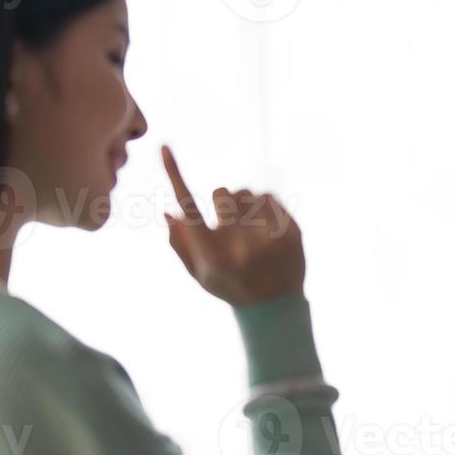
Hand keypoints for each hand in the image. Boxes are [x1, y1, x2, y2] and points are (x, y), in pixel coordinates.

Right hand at [162, 145, 304, 305]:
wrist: (276, 308)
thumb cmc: (230, 287)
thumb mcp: (199, 274)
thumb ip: (181, 244)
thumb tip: (167, 212)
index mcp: (213, 257)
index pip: (188, 208)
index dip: (175, 175)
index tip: (164, 147)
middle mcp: (240, 246)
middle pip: (221, 192)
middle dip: (222, 202)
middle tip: (229, 223)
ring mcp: (268, 238)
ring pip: (246, 192)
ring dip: (244, 204)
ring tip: (250, 229)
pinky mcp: (290, 231)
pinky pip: (268, 195)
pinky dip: (263, 205)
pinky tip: (265, 228)